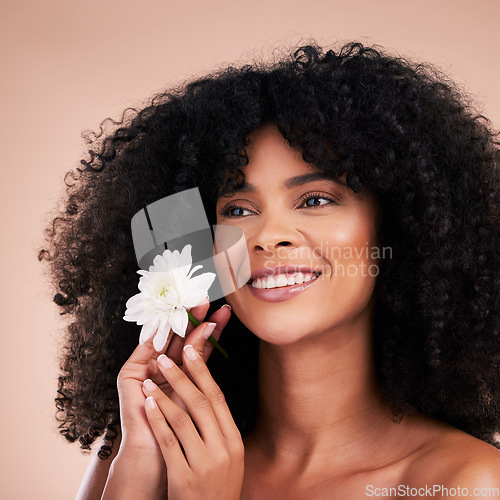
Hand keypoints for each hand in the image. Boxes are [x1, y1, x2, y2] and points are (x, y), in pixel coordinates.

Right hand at [112, 302, 231, 492]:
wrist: (159, 455)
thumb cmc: (183, 429)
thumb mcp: (196, 388)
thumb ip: (201, 362)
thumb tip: (215, 326)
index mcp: (184, 373)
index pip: (199, 346)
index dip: (211, 329)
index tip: (224, 312)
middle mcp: (165, 367)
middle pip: (181, 337)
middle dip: (194, 319)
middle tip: (206, 300)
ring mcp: (147, 368)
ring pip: (164, 339)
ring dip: (177, 322)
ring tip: (190, 308)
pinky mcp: (130, 373)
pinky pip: (143, 349)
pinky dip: (155, 334)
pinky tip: (167, 320)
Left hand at [142, 333, 243, 499]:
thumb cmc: (217, 487)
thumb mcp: (229, 456)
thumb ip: (220, 428)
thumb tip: (208, 394)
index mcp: (233, 440)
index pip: (217, 397)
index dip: (203, 371)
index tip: (191, 351)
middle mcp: (223, 448)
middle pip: (200, 402)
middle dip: (182, 375)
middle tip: (167, 357)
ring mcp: (204, 463)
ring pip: (182, 419)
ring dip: (163, 395)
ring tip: (150, 380)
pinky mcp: (185, 478)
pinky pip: (168, 442)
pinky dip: (157, 420)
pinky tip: (148, 405)